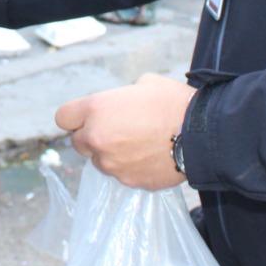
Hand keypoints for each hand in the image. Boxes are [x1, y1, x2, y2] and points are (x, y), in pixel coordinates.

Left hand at [54, 74, 195, 189]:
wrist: (202, 135)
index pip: (63, 118)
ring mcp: (112, 164)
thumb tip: (121, 105)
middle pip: (78, 143)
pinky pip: (121, 174)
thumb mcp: (144, 83)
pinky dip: (130, 168)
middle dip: (92, 137)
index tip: (86, 117)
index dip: (75, 117)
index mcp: (96, 110)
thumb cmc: (174, 103)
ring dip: (111, 154)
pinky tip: (150, 157)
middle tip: (117, 130)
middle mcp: (97, 139)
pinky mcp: (128, 181)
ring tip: (138, 144)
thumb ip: (122, 96)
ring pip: (100, 161)